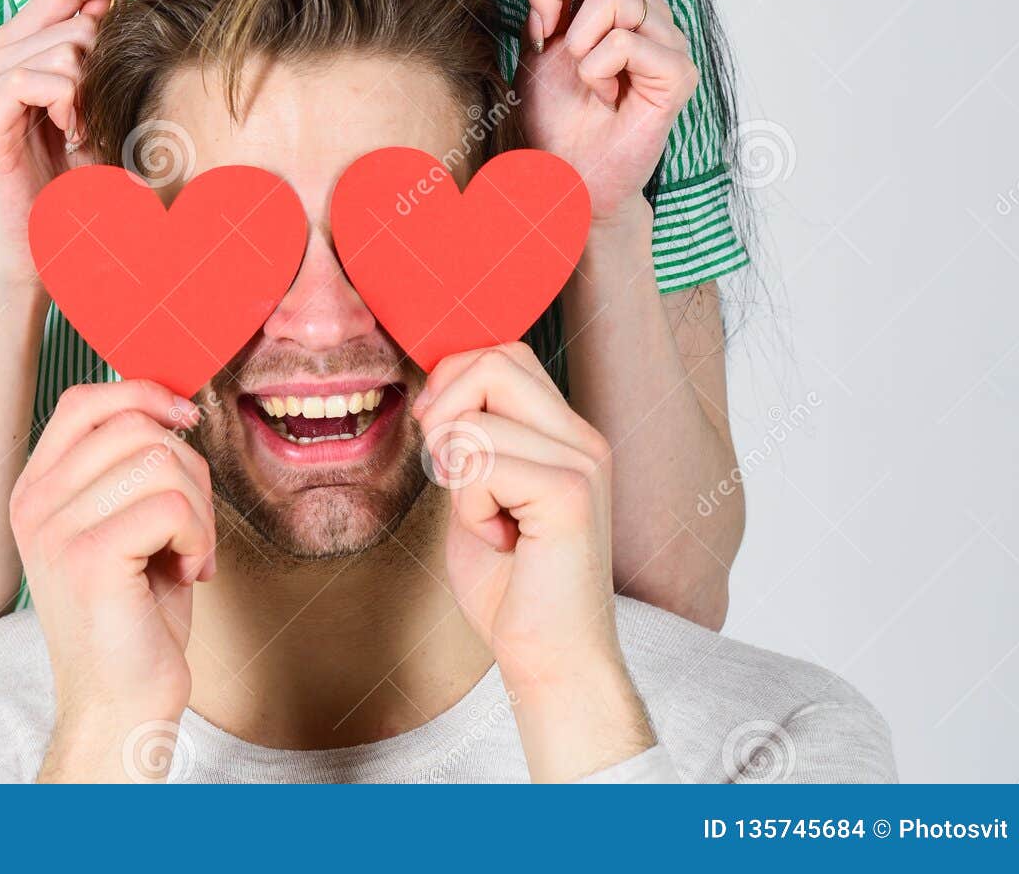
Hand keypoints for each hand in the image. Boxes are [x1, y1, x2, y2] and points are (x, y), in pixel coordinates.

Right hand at [0, 0, 182, 285]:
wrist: (46, 239)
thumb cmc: (80, 170)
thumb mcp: (108, 97)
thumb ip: (112, 46)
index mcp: (25, 40)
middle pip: (73, 8)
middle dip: (111, 49)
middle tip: (109, 101)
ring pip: (63, 45)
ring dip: (91, 89)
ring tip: (85, 127)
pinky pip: (36, 79)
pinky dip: (68, 104)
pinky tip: (72, 134)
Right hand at [9, 379, 213, 780]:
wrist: (121, 705)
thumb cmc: (135, 615)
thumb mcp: (125, 522)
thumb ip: (132, 465)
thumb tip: (174, 404)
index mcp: (36, 489)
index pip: (85, 400)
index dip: (143, 393)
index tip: (184, 420)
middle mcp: (34, 504)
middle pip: (136, 427)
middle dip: (189, 470)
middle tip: (192, 526)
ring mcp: (55, 530)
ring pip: (160, 462)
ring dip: (199, 508)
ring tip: (188, 552)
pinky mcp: (88, 559)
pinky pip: (172, 506)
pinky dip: (200, 536)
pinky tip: (188, 572)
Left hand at [413, 343, 652, 778]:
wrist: (550, 662)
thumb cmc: (510, 588)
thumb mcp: (477, 493)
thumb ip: (468, 439)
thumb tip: (435, 389)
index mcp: (566, 434)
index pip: (503, 354)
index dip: (453, 381)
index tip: (437, 435)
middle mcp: (583, 439)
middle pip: (493, 362)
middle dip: (446, 408)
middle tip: (447, 469)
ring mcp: (583, 463)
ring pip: (477, 418)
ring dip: (457, 474)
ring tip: (486, 520)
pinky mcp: (572, 495)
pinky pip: (483, 464)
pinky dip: (469, 505)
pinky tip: (498, 540)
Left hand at [494, 0, 696, 225]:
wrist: (568, 174)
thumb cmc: (554, 109)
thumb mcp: (537, 29)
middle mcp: (641, 1)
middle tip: (543, 34)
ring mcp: (665, 34)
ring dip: (576, 40)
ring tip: (581, 75)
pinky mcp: (677, 70)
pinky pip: (626, 40)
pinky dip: (597, 69)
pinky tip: (603, 94)